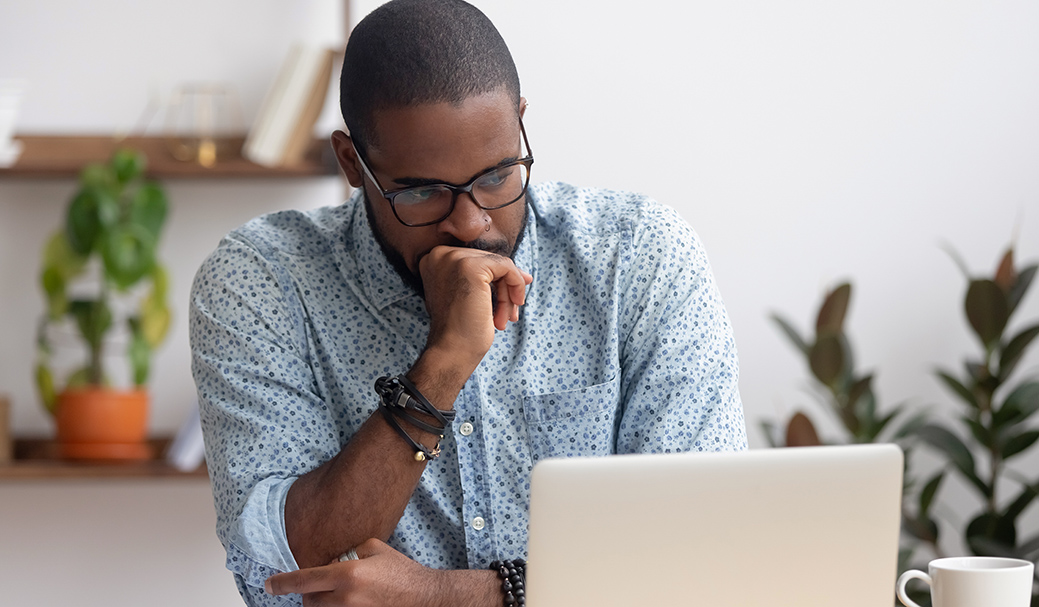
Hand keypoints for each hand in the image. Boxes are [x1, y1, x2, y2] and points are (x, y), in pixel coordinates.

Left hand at [265, 538, 443, 606]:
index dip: (283, 583)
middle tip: (316, 585)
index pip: (304, 580)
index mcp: (348, 574)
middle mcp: (346, 598)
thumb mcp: (374, 548)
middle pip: (309, 601)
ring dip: (321, 602)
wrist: (423, 597)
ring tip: (337, 592)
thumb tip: (334, 558)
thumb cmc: (401, 571)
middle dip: (307, 593)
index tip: (269, 584)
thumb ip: (348, 551)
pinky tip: (347, 599)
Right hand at [418, 245, 532, 365]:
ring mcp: (453, 258)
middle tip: (510, 314)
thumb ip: (487, 279)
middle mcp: (440, 254)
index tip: (510, 298)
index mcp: (434, 259)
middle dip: (504, 288)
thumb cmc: (460, 329)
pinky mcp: (470, 266)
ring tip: (506, 318)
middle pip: (488, 261)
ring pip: (499, 265)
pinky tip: (511, 310)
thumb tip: (525, 275)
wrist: (452, 350)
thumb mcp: (469, 295)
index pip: (476, 259)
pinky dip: (515, 286)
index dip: (496, 279)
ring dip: (508, 293)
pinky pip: (507, 267)